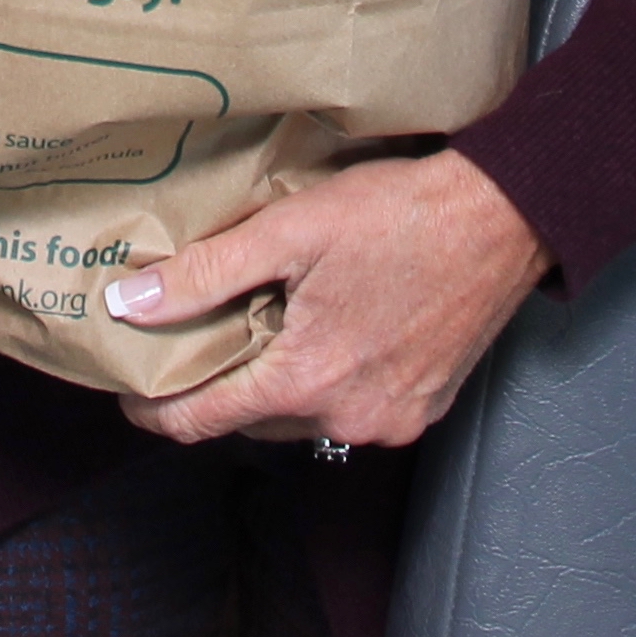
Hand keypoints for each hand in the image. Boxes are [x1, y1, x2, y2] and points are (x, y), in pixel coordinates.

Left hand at [107, 150, 549, 450]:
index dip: (157, 409)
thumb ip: (206, 273)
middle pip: (252, 420)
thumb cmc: (402, 215)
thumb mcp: (290, 230)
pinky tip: (327, 333)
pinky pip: (351, 410)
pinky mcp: (422, 410)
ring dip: (277, 382)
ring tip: (266, 323)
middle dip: (220, 384)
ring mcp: (390, 420)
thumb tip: (132, 304)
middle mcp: (348, 416)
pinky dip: (327, 382)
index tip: (132, 391)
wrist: (503, 217)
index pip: (204, 422)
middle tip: (201, 334)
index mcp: (308, 379)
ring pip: (302, 417)